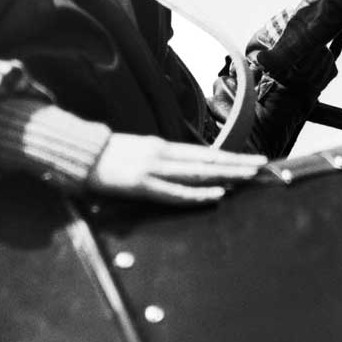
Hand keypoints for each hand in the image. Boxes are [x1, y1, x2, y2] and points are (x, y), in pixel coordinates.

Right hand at [86, 133, 266, 204]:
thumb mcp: (137, 153)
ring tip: (250, 175)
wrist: (77, 154)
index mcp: (162, 147)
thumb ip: (159, 161)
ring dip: (227, 174)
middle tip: (264, 164)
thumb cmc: (105, 157)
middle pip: (208, 160)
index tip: (252, 159)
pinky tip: (217, 194)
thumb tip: (181, 167)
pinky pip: (175, 192)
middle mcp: (163, 153)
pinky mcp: (141, 184)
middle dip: (238, 163)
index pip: (204, 153)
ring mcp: (153, 168)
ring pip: (198, 172)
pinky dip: (198, 194)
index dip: (230, 157)